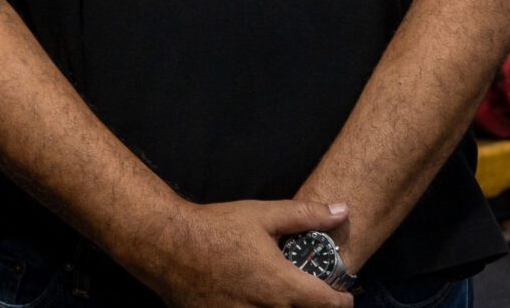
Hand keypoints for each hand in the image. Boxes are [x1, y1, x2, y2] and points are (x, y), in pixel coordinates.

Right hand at [132, 199, 352, 307]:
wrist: (165, 243)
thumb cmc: (214, 228)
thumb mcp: (262, 215)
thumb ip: (305, 215)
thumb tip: (341, 210)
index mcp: (281, 285)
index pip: (328, 306)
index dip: (343, 302)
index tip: (345, 296)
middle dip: (313, 306)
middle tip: (310, 293)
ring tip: (281, 295)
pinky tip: (254, 298)